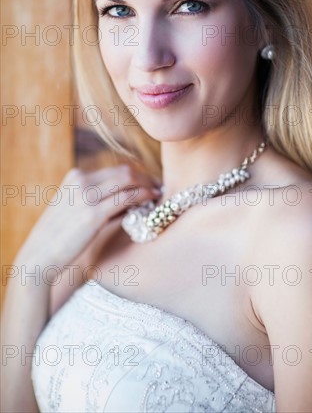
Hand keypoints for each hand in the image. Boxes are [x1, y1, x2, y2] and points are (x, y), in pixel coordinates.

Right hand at [16, 163, 161, 268]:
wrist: (39, 256)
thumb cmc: (59, 237)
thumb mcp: (75, 209)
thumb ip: (98, 200)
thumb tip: (130, 199)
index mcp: (75, 176)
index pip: (115, 170)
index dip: (136, 176)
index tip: (148, 184)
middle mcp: (80, 181)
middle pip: (124, 171)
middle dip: (145, 178)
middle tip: (157, 188)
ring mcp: (86, 196)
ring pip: (127, 180)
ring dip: (147, 186)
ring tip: (158, 195)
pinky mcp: (93, 214)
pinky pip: (126, 198)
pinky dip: (142, 197)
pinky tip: (150, 202)